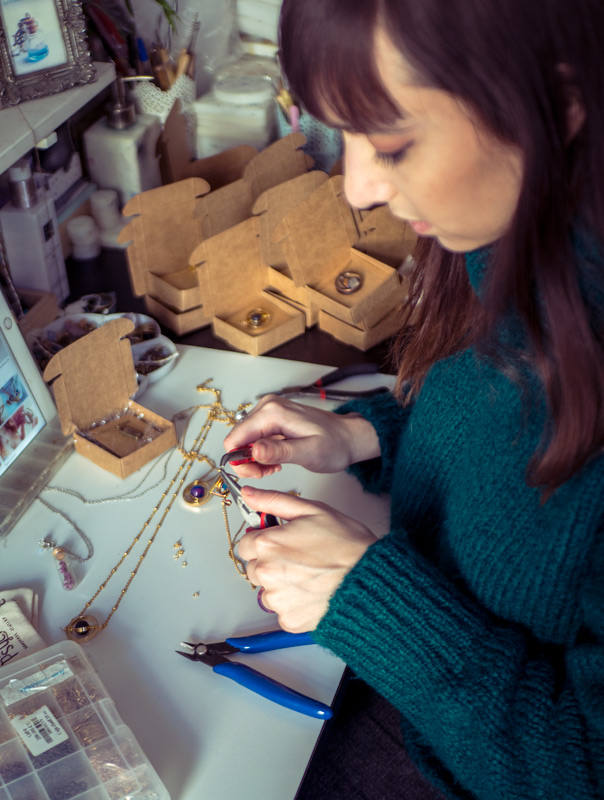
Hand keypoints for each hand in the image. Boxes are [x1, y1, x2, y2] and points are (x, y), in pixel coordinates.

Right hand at [223, 395, 379, 478]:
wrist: (348, 437)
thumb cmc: (334, 445)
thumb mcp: (309, 453)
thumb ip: (279, 451)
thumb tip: (253, 450)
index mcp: (273, 412)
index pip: (236, 437)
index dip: (241, 460)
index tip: (257, 473)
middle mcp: (268, 407)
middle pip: (238, 439)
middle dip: (248, 461)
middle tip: (268, 472)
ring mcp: (269, 411)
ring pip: (245, 440)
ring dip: (255, 459)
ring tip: (275, 467)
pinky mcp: (272, 418)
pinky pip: (255, 438)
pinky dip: (262, 454)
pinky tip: (276, 460)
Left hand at [238, 486, 376, 631]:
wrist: (370, 579)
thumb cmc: (347, 545)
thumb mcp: (312, 510)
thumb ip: (274, 501)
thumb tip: (250, 494)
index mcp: (268, 544)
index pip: (244, 545)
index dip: (262, 541)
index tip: (278, 543)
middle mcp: (267, 573)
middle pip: (254, 569)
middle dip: (270, 563)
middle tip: (298, 559)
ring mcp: (277, 599)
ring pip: (267, 591)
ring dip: (281, 586)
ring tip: (309, 576)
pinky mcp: (288, 620)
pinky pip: (281, 611)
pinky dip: (293, 605)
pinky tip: (312, 592)